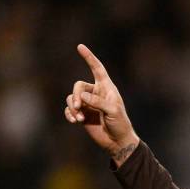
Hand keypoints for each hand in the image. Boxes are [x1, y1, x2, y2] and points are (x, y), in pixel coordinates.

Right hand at [64, 44, 139, 166]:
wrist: (117, 141)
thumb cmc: (120, 124)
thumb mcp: (113, 111)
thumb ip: (98, 102)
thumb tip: (81, 96)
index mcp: (106, 88)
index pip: (97, 69)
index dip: (89, 58)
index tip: (80, 47)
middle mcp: (96, 93)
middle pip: (78, 86)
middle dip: (75, 95)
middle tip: (77, 107)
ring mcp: (88, 104)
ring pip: (71, 98)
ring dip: (73, 107)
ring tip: (79, 119)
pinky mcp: (82, 114)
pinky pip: (69, 109)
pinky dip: (69, 114)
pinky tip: (75, 121)